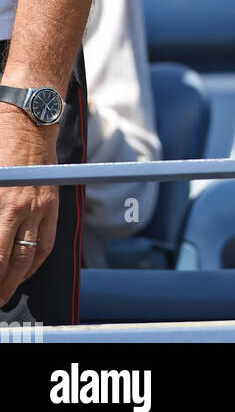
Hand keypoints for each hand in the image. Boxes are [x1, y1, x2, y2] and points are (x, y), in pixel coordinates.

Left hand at [0, 107, 59, 305]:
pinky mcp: (52, 202)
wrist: (29, 119)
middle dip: (0, 285)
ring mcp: (41, 207)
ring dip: (17, 279)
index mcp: (3, 205)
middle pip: (10, 262)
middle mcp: (23, 209)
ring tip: (5, 291)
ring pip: (31, 257)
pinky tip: (26, 268)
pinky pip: (47, 241)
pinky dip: (37, 261)